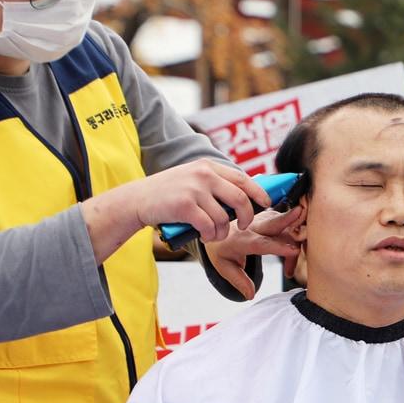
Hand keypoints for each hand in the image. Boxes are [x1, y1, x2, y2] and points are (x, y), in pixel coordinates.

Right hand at [82, 159, 269, 262]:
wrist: (137, 200)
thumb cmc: (168, 194)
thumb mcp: (192, 178)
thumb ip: (215, 183)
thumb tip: (245, 195)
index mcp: (208, 166)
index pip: (243, 179)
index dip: (259, 193)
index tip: (267, 203)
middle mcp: (204, 175)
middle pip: (240, 198)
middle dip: (247, 216)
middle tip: (243, 226)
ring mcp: (194, 189)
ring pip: (224, 217)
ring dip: (222, 231)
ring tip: (214, 234)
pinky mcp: (185, 205)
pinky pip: (209, 226)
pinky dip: (210, 235)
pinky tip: (205, 236)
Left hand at [204, 205, 303, 299]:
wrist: (219, 232)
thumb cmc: (223, 251)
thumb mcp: (225, 268)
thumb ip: (239, 281)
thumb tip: (250, 295)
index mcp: (240, 240)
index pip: (261, 244)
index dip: (278, 247)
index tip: (294, 251)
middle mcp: (252, 227)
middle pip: (273, 222)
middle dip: (288, 218)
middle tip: (302, 212)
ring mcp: (263, 220)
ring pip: (285, 226)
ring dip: (297, 239)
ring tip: (295, 261)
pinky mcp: (271, 217)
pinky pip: (288, 225)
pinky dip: (296, 238)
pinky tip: (293, 256)